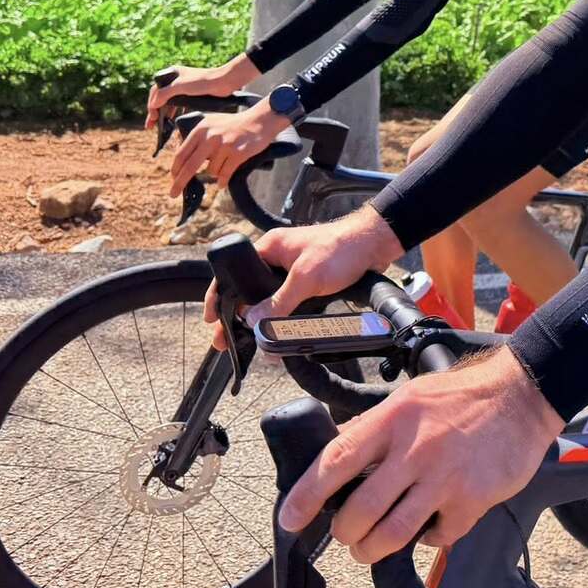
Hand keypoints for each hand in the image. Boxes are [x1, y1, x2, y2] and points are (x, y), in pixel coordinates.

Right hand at [145, 56, 258, 129]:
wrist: (225, 81)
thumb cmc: (204, 81)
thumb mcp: (181, 86)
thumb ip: (165, 94)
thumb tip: (153, 104)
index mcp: (172, 74)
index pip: (155, 91)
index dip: (151, 105)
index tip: (152, 118)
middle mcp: (177, 80)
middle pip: (161, 98)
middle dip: (156, 112)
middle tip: (151, 126)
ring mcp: (185, 88)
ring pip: (170, 103)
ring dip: (165, 114)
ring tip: (161, 127)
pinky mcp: (193, 95)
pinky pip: (180, 105)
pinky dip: (175, 113)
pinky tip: (173, 122)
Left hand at [169, 104, 289, 197]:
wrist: (259, 120)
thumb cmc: (235, 124)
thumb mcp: (212, 124)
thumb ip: (198, 139)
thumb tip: (184, 161)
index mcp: (201, 129)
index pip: (181, 153)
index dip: (175, 169)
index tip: (173, 179)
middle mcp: (210, 137)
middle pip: (189, 166)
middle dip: (179, 183)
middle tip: (173, 194)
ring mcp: (224, 145)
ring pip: (211, 171)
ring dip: (215, 173)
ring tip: (224, 164)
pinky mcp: (238, 153)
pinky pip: (225, 174)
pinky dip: (223, 181)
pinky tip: (222, 183)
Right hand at [200, 210, 402, 350]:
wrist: (376, 244)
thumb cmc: (342, 248)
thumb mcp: (307, 277)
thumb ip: (279, 300)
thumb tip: (253, 322)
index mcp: (270, 248)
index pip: (234, 271)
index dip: (220, 296)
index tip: (211, 320)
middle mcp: (278, 258)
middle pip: (249, 290)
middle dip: (238, 316)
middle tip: (227, 341)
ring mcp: (293, 270)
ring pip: (269, 299)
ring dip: (261, 319)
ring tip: (249, 343)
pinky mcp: (309, 282)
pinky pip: (288, 303)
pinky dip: (281, 318)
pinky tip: (278, 334)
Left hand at [278, 347, 564, 559]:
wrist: (522, 395)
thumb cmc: (463, 395)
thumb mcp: (410, 396)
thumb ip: (374, 426)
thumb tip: (336, 454)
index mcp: (393, 418)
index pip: (336, 461)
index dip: (306, 495)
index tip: (291, 518)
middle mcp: (416, 448)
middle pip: (361, 510)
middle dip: (345, 532)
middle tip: (348, 533)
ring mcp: (444, 477)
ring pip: (392, 533)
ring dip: (373, 548)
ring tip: (371, 546)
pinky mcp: (471, 499)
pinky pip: (436, 537)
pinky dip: (426, 539)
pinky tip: (428, 526)